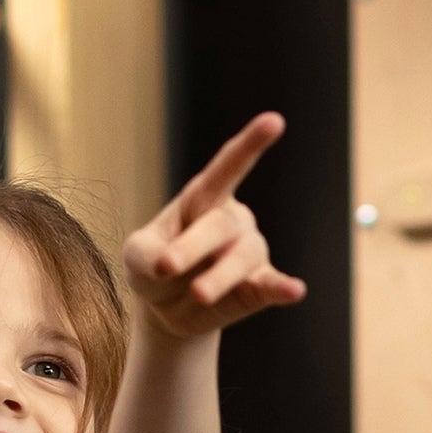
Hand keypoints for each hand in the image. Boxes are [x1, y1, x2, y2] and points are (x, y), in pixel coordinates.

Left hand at [126, 112, 309, 341]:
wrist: (166, 311)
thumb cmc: (153, 268)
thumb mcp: (137, 255)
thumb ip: (148, 255)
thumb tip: (171, 267)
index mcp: (203, 199)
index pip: (228, 167)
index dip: (251, 144)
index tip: (275, 121)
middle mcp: (232, 221)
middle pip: (221, 225)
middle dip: (192, 246)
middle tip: (166, 268)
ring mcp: (248, 253)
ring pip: (243, 257)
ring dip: (220, 276)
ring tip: (198, 294)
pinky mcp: (258, 288)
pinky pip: (272, 285)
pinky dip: (283, 288)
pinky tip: (295, 289)